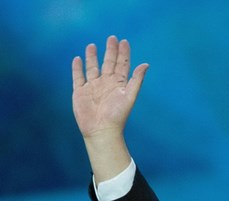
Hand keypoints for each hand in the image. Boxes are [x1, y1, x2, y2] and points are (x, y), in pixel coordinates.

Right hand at [72, 35, 147, 180]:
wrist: (101, 130)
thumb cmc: (117, 116)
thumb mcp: (129, 96)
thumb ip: (136, 80)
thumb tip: (146, 64)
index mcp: (118, 84)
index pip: (122, 65)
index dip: (123, 53)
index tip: (124, 41)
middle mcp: (106, 83)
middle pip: (108, 63)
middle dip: (110, 51)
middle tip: (112, 38)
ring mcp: (93, 87)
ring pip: (92, 68)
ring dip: (92, 57)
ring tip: (92, 45)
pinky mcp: (80, 92)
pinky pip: (78, 77)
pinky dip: (77, 68)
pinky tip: (78, 58)